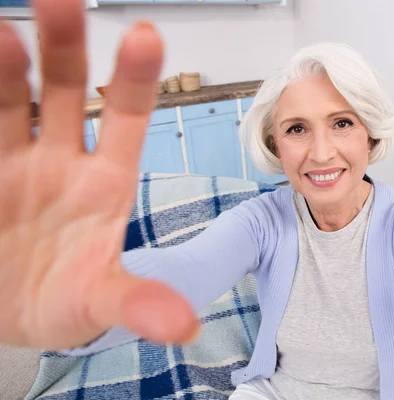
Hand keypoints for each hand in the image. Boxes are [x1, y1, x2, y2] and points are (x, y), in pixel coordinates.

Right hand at [0, 0, 197, 349]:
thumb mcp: (101, 302)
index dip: (137, 80)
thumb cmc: (67, 300)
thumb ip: (139, 304)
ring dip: (4, 66)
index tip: (145, 36)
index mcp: (106, 182)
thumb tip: (185, 328)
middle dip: (65, 47)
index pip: (129, 121)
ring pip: (10, 101)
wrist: (13, 312)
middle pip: (68, 92)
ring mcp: (13, 161)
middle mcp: (61, 159)